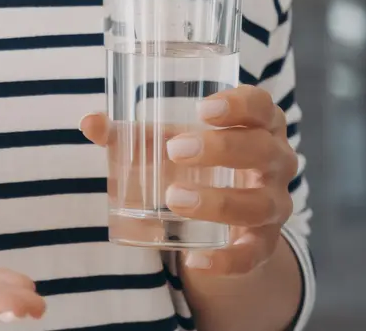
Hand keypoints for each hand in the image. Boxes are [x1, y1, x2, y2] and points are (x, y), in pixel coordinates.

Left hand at [80, 86, 296, 276]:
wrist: (226, 214)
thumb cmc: (197, 159)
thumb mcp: (169, 140)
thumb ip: (130, 132)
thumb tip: (89, 123)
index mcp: (258, 125)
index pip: (261, 106)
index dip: (239, 105)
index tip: (203, 109)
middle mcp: (276, 162)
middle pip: (262, 150)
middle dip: (221, 148)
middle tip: (175, 151)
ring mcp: (273, 203)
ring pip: (259, 204)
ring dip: (218, 201)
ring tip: (174, 198)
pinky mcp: (264, 243)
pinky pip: (252, 255)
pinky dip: (225, 261)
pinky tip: (193, 261)